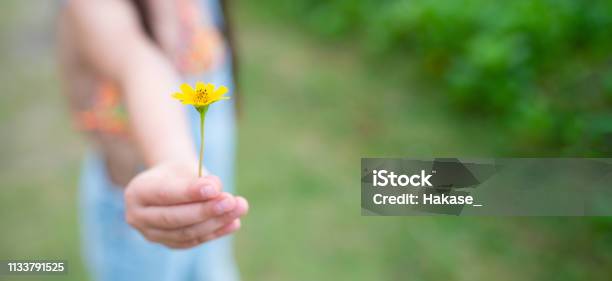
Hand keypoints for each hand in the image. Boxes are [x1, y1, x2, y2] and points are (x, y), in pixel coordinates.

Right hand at [124, 162, 248, 248]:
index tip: (215, 189)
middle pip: (174, 218)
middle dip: (206, 210)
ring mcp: (151, 234)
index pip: (165, 194)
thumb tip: (216, 191)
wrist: (169, 183)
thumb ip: (199, 179)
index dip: (191, 193)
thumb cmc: (178, 173)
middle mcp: (138, 216)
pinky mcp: (168, 244)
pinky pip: (193, 241)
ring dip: (216, 222)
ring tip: (239, 209)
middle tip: (232, 201)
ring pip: (186, 233)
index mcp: (137, 192)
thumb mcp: (187, 167)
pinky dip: (216, 232)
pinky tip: (234, 223)